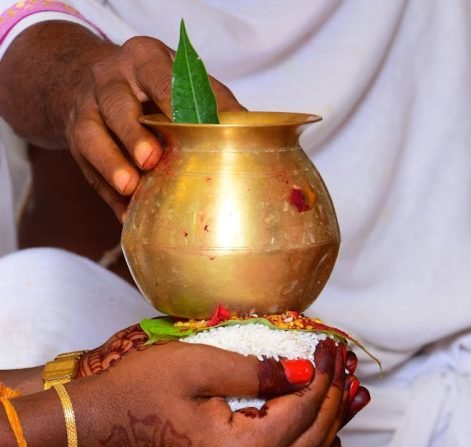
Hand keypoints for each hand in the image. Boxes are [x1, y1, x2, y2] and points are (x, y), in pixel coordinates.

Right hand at [64, 35, 243, 217]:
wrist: (85, 81)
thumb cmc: (149, 85)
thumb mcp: (178, 78)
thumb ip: (211, 100)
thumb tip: (249, 129)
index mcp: (141, 59)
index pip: (155, 75)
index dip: (170, 99)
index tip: (188, 121)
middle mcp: (109, 80)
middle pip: (116, 104)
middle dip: (132, 132)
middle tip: (151, 158)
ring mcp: (86, 111)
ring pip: (91, 136)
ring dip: (111, 164)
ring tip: (130, 187)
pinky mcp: (75, 145)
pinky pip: (89, 172)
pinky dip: (109, 196)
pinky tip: (127, 214)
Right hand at [68, 332, 365, 446]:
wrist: (92, 431)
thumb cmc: (134, 393)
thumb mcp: (195, 367)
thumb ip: (257, 371)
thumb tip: (307, 371)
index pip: (301, 412)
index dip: (323, 375)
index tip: (332, 343)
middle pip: (310, 439)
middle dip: (333, 398)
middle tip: (343, 361)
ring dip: (326, 421)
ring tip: (346, 387)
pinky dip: (304, 439)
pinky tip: (319, 422)